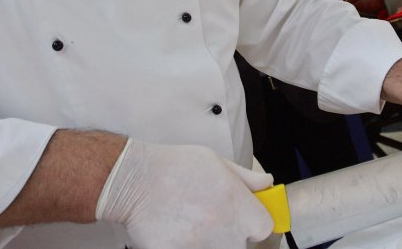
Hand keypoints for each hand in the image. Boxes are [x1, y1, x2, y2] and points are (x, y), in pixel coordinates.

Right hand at [96, 139, 273, 247]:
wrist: (135, 179)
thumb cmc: (174, 168)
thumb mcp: (217, 162)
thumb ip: (246, 178)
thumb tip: (266, 183)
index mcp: (238, 205)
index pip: (263, 228)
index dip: (254, 225)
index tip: (245, 221)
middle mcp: (224, 229)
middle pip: (239, 245)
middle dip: (229, 236)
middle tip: (210, 222)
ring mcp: (202, 246)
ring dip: (208, 243)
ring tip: (191, 225)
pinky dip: (185, 246)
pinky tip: (177, 234)